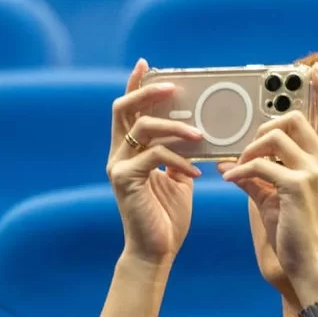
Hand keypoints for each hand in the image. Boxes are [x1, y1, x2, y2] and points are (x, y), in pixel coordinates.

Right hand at [108, 59, 201, 266]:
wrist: (156, 252)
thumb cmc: (167, 217)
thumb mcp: (178, 179)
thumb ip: (180, 155)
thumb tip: (198, 134)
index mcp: (128, 150)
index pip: (127, 110)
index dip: (135, 84)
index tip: (146, 64)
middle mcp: (117, 154)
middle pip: (124, 108)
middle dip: (147, 91)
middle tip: (172, 86)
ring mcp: (118, 166)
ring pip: (142, 128)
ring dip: (174, 126)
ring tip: (200, 134)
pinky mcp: (125, 180)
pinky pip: (154, 156)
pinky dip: (178, 159)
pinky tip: (196, 172)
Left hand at [219, 62, 317, 304]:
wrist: (308, 265)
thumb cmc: (294, 233)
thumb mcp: (276, 197)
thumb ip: (258, 175)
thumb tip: (230, 162)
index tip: (315, 70)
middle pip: (294, 119)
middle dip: (265, 125)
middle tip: (249, 145)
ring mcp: (314, 173)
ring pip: (275, 136)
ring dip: (249, 149)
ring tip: (238, 167)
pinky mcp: (298, 186)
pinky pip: (260, 165)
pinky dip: (241, 172)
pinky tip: (231, 181)